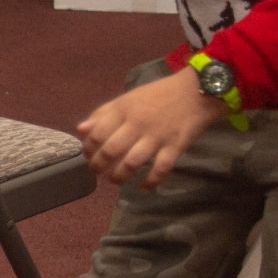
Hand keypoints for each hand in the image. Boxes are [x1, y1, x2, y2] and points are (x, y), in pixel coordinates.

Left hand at [75, 67, 226, 187]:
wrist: (197, 90)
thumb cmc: (158, 94)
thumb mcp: (128, 98)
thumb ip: (103, 113)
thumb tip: (81, 129)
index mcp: (123, 110)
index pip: (97, 133)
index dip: (88, 148)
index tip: (87, 155)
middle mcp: (137, 124)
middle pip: (111, 150)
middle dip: (99, 166)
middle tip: (97, 172)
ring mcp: (157, 136)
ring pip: (132, 162)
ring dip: (120, 176)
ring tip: (115, 180)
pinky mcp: (175, 146)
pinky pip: (161, 169)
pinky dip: (151, 181)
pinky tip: (144, 186)